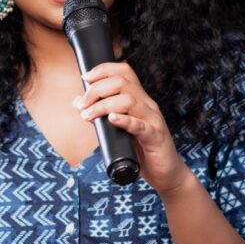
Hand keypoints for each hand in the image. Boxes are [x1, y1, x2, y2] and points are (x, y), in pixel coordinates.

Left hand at [72, 60, 192, 197]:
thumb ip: (101, 115)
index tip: (85, 78)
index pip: (124, 72)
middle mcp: (147, 106)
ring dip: (103, 106)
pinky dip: (125, 120)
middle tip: (82, 105)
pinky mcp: (156, 138)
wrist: (166, 173)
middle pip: (123, 83)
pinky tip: (112, 119)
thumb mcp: (119, 130)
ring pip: (129, 101)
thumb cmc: (141, 151)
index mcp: (140, 100)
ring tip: (88, 116)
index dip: (104, 70)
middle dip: (97, 89)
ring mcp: (153, 120)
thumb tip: (78, 103)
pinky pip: (141, 126)